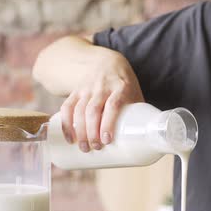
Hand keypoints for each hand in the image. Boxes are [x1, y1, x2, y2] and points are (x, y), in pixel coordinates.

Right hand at [33, 36, 144, 151]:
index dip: (108, 123)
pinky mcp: (76, 91)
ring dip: (79, 131)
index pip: (113, 105)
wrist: (107, 62)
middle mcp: (102, 87)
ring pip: (79, 110)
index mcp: (120, 87)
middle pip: (93, 110)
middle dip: (92, 132)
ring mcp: (87, 89)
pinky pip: (67, 107)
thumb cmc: (125, 85)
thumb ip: (138, 114)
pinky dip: (66, 123)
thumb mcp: (134, 93)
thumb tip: (144, 141)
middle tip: (95, 148)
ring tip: (84, 148)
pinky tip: (70, 138)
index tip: (107, 140)